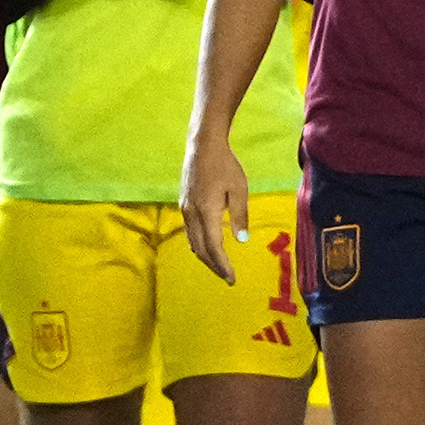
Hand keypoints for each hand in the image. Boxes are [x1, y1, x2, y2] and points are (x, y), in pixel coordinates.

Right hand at [179, 138, 251, 268]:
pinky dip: (199, 245)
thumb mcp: (239, 190)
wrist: (203, 146)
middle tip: (228, 277)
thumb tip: (241, 240)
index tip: (232, 278)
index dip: (222, 265)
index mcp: (206, 212)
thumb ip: (240, 216)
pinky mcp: (184, 205)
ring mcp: (185, 210)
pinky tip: (209, 246)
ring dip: (206, 257)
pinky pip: (189, 232)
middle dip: (214, 265)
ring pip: (193, 242)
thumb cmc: (225, 165)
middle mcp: (191, 214)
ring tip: (220, 266)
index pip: (213, 247)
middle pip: (201, 249)